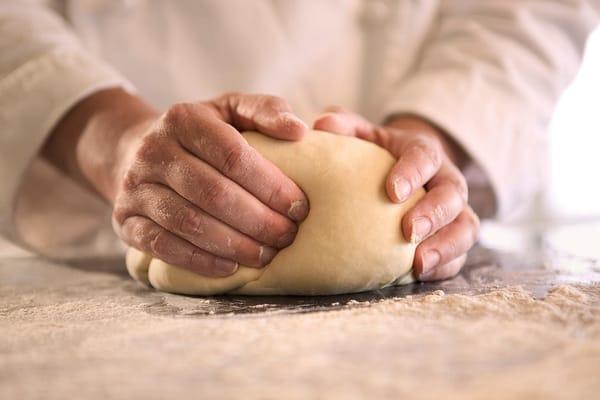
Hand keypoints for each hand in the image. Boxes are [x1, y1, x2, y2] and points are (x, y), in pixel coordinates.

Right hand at [46, 90, 308, 276]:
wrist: (136, 150)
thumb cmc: (202, 134)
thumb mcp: (231, 110)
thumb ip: (266, 111)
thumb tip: (299, 130)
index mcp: (184, 119)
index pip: (233, 155)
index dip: (270, 185)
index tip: (298, 207)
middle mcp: (153, 151)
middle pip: (213, 192)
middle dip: (258, 220)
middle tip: (287, 236)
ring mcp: (135, 188)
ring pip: (189, 223)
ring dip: (234, 244)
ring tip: (266, 255)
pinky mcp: (126, 221)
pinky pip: (162, 246)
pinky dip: (200, 260)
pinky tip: (231, 267)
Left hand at [313, 108, 478, 280]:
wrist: (405, 169)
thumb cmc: (378, 154)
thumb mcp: (363, 135)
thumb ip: (345, 127)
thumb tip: (322, 125)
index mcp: (423, 152)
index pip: (425, 156)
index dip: (413, 173)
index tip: (392, 192)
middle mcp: (445, 180)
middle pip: (453, 193)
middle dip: (434, 212)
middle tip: (409, 230)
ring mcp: (454, 211)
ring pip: (465, 227)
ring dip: (446, 246)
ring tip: (419, 264)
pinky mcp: (453, 236)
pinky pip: (459, 254)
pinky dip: (445, 266)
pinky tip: (420, 276)